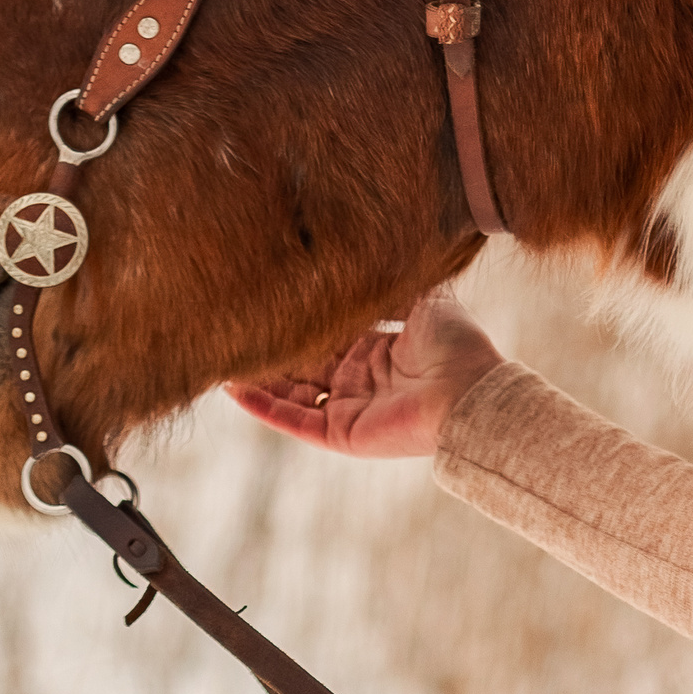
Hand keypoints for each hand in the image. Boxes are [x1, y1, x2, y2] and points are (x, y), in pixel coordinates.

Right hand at [228, 288, 504, 459]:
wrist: (471, 390)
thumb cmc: (455, 345)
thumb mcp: (421, 301)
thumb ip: (388, 287)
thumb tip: (364, 259)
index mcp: (377, 350)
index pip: (326, 337)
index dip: (297, 323)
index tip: (264, 305)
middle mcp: (359, 380)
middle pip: (303, 366)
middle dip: (270, 352)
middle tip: (231, 331)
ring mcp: (349, 409)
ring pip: (291, 394)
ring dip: (258, 380)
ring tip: (221, 361)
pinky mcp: (343, 434)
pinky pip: (295, 421)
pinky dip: (264, 407)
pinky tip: (235, 390)